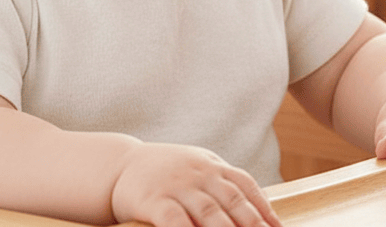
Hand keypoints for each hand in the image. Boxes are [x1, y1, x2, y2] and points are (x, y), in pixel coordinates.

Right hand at [111, 142, 282, 226]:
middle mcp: (198, 173)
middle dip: (253, 225)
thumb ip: (224, 183)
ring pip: (209, 212)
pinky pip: (174, 220)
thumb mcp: (198, 168)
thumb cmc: (166, 172)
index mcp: (212, 166)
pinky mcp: (154, 201)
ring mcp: (177, 186)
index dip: (264, 209)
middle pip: (233, 200)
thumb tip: (260, 208)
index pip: (245, 185)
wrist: (121, 164)